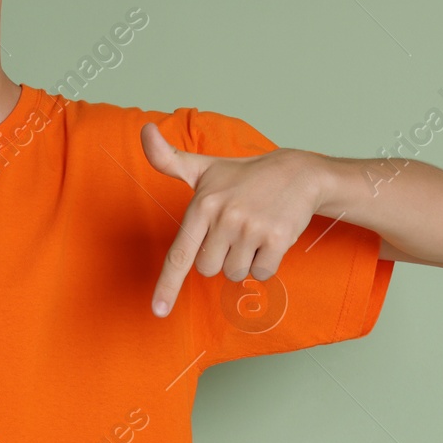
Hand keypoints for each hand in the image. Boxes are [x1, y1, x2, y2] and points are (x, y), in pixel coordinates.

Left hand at [141, 123, 323, 317]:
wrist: (297, 173)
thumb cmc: (243, 177)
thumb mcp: (204, 168)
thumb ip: (168, 159)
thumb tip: (145, 131)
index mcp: (202, 204)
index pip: (180, 254)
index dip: (167, 285)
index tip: (158, 311)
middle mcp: (225, 216)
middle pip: (208, 269)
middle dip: (220, 257)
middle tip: (234, 231)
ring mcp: (252, 228)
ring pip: (235, 273)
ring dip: (243, 260)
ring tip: (253, 232)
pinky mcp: (277, 239)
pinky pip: (261, 274)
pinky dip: (265, 264)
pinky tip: (270, 239)